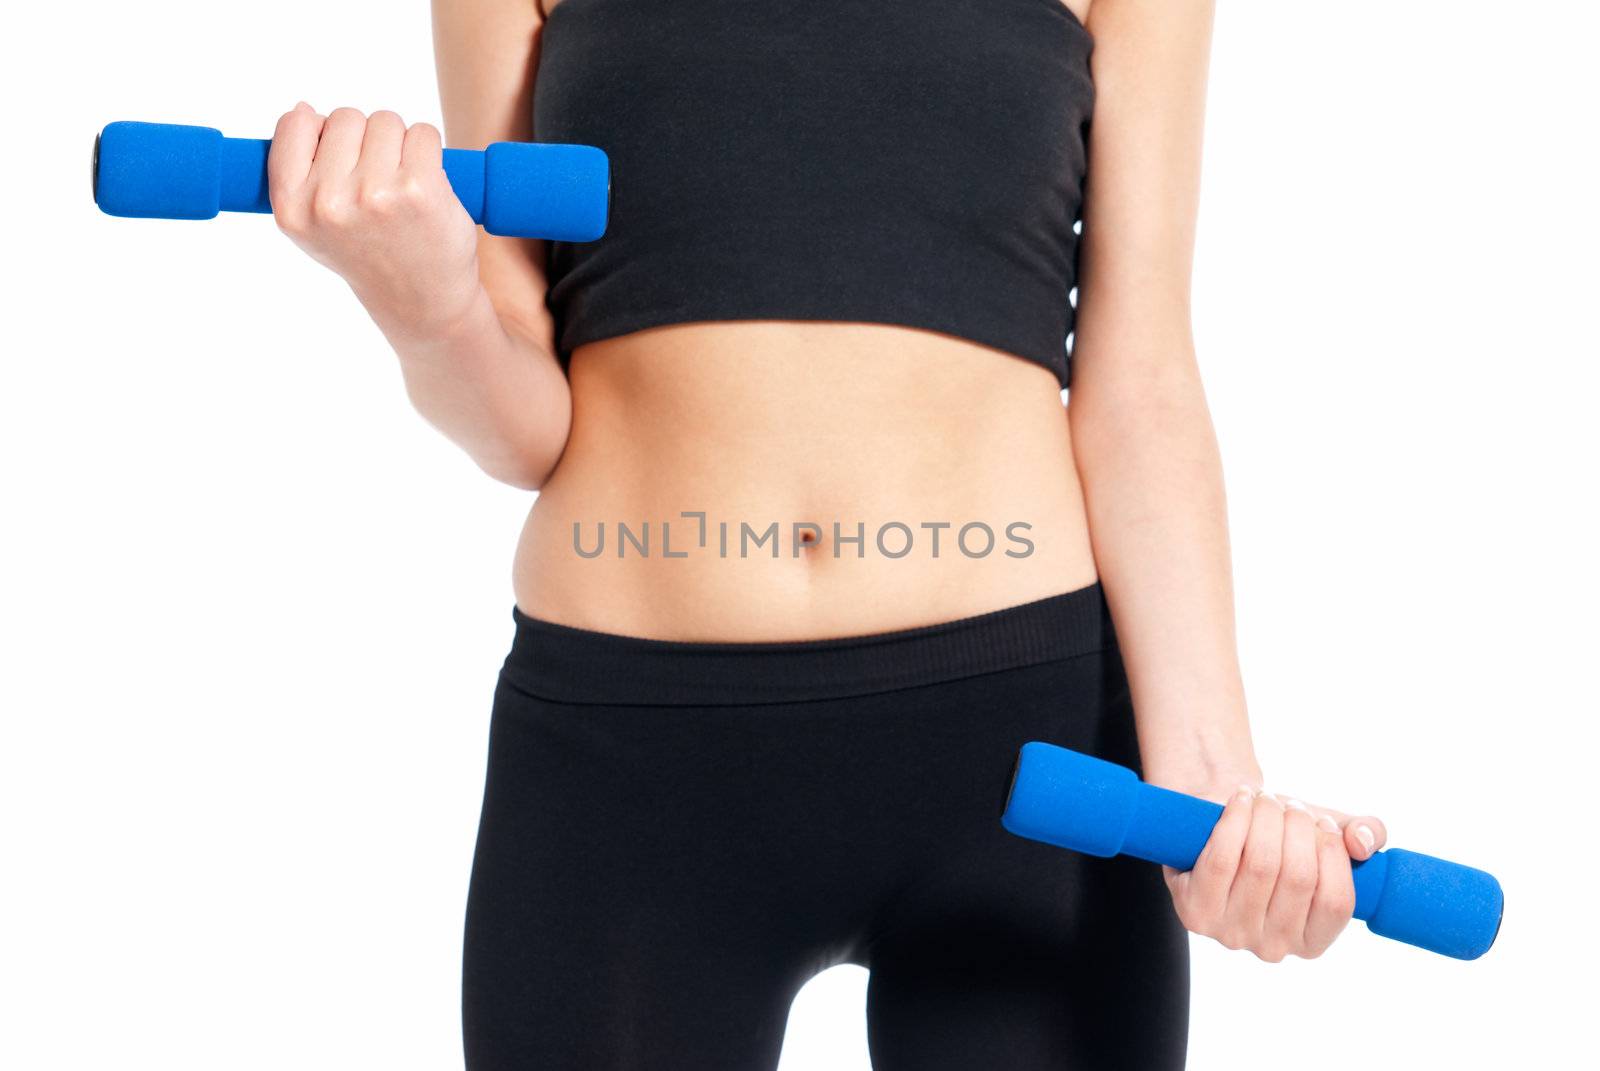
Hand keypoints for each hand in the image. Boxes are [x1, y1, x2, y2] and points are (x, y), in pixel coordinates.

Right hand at [266, 102, 481, 334]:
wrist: (421, 302)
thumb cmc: (369, 254)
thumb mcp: (313, 225)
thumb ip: (298, 171)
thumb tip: (303, 109)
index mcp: (291, 208)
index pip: (293, 124)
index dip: (320, 132)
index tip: (339, 160)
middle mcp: (328, 202)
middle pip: (345, 117)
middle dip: (364, 139)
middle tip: (377, 183)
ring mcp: (374, 194)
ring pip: (385, 121)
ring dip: (399, 144)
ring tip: (400, 187)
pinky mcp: (420, 189)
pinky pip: (424, 133)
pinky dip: (429, 151)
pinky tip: (426, 185)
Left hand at [1161, 782, 1388, 961]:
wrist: (1213, 827)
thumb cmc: (1277, 838)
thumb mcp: (1326, 835)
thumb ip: (1364, 835)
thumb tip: (1362, 841)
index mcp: (1312, 941)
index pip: (1337, 902)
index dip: (1334, 853)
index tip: (1322, 822)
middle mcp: (1273, 948)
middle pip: (1298, 878)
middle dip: (1298, 827)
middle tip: (1290, 805)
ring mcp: (1231, 935)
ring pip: (1261, 865)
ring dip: (1266, 818)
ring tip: (1265, 799)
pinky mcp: (1195, 913)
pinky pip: (1222, 859)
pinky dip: (1235, 821)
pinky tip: (1241, 800)